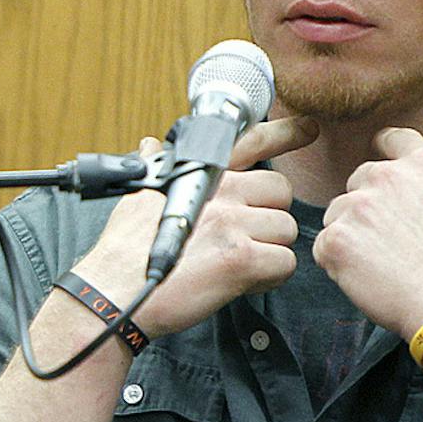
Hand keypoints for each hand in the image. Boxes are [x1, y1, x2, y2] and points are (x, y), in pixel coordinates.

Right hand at [74, 115, 315, 336]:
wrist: (114, 293)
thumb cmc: (122, 251)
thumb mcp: (136, 197)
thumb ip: (154, 168)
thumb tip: (150, 145)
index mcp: (199, 176)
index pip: (249, 142)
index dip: (284, 133)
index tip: (308, 128)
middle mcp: (221, 193)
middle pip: (280, 192)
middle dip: (269, 216)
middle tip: (244, 237)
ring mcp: (233, 224)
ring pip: (286, 230)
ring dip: (269, 250)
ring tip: (235, 264)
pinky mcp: (242, 259)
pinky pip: (284, 264)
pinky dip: (268, 278)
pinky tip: (241, 282)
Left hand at [312, 129, 422, 339]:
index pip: (391, 139)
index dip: (386, 153)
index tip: (388, 180)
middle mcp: (386, 177)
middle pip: (358, 181)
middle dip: (369, 207)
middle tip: (395, 243)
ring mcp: (356, 207)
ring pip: (337, 214)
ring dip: (350, 235)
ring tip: (384, 263)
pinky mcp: (335, 238)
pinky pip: (322, 246)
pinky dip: (336, 262)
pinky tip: (367, 278)